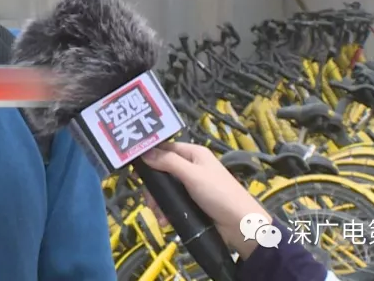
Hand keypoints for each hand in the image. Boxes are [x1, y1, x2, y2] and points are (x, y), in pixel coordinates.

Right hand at [140, 142, 268, 258]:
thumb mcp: (193, 175)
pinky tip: (164, 220)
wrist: (240, 225)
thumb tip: (144, 153)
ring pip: (166, 188)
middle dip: (153, 186)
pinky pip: (172, 202)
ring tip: (157, 214)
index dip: (149, 154)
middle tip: (148, 199)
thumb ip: (168, 162)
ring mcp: (191, 186)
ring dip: (158, 201)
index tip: (133, 166)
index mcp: (194, 154)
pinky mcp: (192, 203)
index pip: (166, 147)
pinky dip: (166, 210)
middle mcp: (192, 167)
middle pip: (162, 170)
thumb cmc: (219, 194)